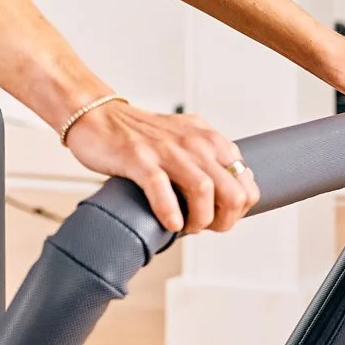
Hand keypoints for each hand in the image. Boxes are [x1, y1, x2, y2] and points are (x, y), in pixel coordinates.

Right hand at [64, 102, 260, 234]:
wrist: (97, 116)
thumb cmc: (140, 136)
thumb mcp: (186, 139)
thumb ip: (210, 159)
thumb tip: (230, 194)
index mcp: (209, 139)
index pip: (246, 182)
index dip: (237, 209)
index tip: (218, 217)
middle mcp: (193, 142)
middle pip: (232, 191)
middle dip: (224, 220)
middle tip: (203, 227)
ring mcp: (165, 149)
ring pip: (203, 190)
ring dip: (199, 220)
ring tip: (185, 227)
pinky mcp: (138, 157)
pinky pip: (161, 188)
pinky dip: (169, 212)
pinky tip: (168, 222)